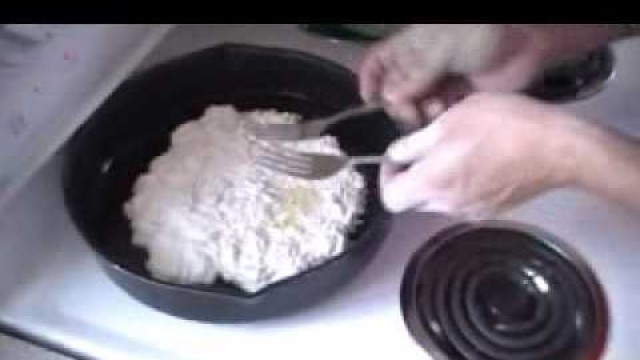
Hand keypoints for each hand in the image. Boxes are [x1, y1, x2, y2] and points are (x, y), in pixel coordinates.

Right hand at [359, 24, 624, 126]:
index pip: (377, 64)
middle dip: (399, 104)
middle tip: (413, 110)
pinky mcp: (459, 97)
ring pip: (416, 106)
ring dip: (419, 113)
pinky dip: (438, 119)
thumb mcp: (438, 49)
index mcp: (409, 47)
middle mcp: (421, 66)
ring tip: (435, 110)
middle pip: (395, 92)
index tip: (369, 102)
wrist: (524, 40)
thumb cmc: (475, 34)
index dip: (369, 81)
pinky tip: (446, 113)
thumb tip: (389, 100)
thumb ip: (413, 75)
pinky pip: (439, 115)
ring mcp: (440, 82)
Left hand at [380, 93, 582, 219]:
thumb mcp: (451, 120)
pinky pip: (463, 200)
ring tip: (458, 150)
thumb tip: (395, 155)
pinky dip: (462, 184)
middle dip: (413, 176)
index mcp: (431, 183)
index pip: (389, 199)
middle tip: (427, 150)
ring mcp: (471, 213)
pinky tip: (481, 160)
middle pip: (413, 200)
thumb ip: (414, 143)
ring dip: (438, 179)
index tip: (398, 159)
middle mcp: (447, 206)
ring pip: (439, 199)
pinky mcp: (492, 211)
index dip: (386, 177)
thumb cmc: (504, 126)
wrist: (559, 149)